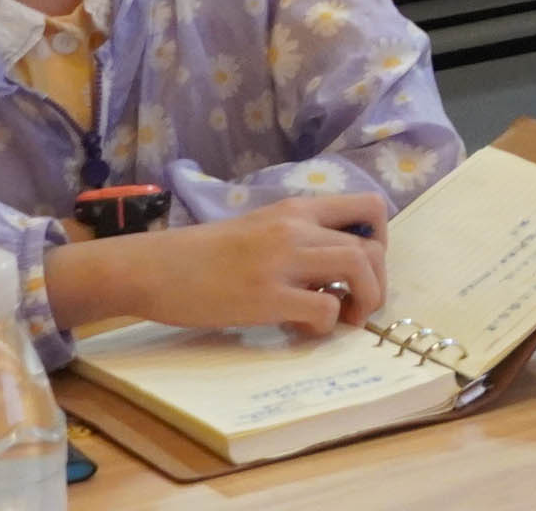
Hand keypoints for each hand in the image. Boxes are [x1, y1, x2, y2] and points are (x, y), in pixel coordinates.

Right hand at [98, 196, 390, 337]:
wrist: (155, 267)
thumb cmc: (202, 254)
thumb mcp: (259, 229)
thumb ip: (298, 242)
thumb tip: (332, 276)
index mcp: (296, 210)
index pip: (370, 206)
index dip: (381, 240)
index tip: (364, 267)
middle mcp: (296, 228)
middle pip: (371, 247)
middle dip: (378, 283)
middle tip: (360, 307)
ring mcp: (282, 260)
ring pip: (359, 269)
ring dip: (364, 301)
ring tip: (344, 320)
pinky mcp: (266, 296)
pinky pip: (325, 308)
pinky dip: (326, 324)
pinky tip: (302, 328)